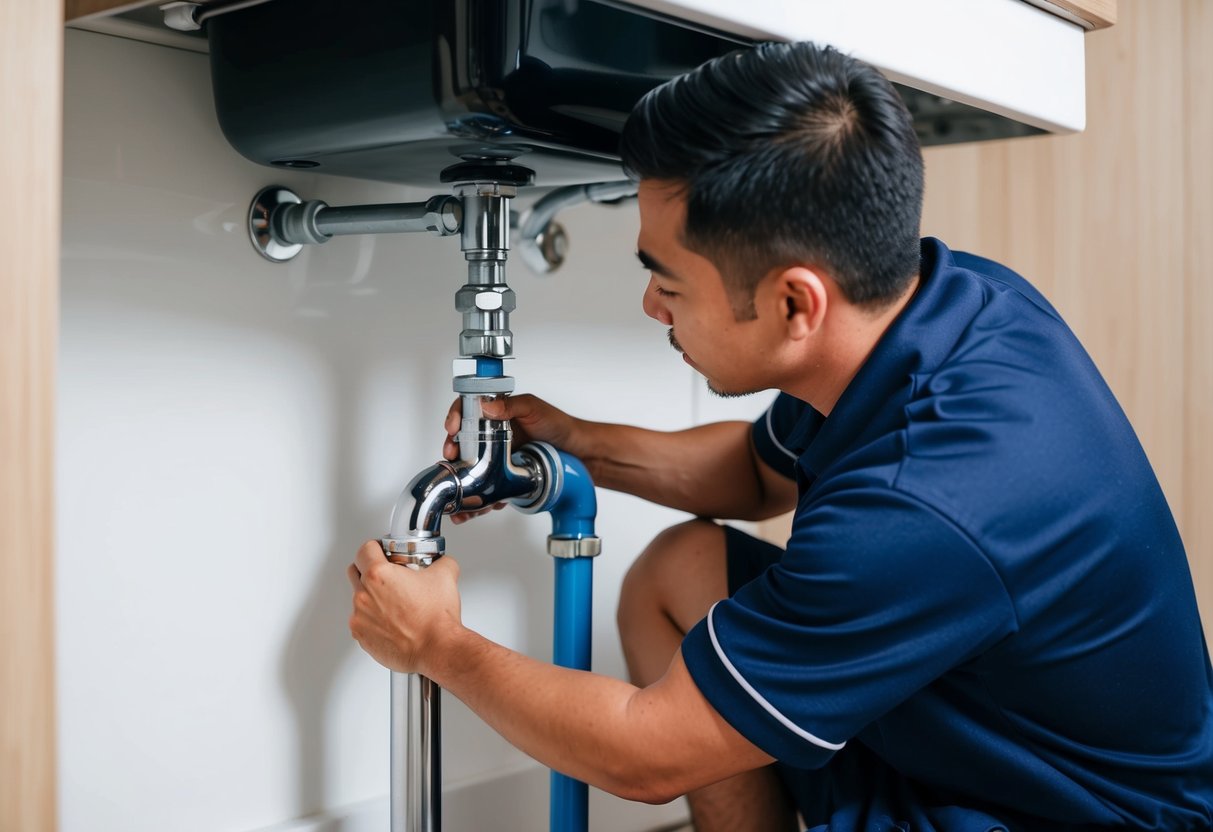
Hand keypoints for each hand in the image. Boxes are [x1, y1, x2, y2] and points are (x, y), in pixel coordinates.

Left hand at [347, 540, 462, 674]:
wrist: (436, 648)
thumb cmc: (436, 618)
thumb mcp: (445, 575)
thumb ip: (441, 561)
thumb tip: (440, 562)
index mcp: (379, 575)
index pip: (364, 549)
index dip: (375, 547)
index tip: (381, 551)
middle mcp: (364, 595)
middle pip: (355, 571)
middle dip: (368, 569)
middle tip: (386, 574)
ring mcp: (360, 618)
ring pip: (359, 599)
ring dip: (371, 597)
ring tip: (394, 602)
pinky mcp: (361, 637)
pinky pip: (361, 622)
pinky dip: (372, 619)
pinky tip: (391, 621)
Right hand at [441, 394, 584, 523]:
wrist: (577, 452)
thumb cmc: (558, 425)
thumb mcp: (534, 408)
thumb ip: (511, 405)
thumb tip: (487, 407)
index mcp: (495, 414)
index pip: (466, 411)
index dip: (455, 418)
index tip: (452, 428)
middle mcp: (491, 435)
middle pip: (461, 442)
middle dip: (451, 451)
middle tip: (450, 458)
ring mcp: (495, 458)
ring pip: (468, 469)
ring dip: (458, 482)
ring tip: (455, 490)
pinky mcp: (502, 478)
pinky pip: (484, 489)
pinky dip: (475, 501)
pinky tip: (471, 509)